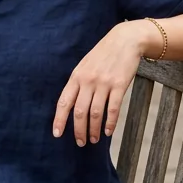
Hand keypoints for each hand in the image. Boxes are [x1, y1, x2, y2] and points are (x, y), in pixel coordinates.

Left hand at [53, 21, 159, 145]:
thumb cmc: (104, 54)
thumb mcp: (85, 65)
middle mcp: (88, 81)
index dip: (59, 120)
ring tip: (94, 140)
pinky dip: (110, 123)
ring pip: (95, 113)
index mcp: (76, 76)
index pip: (64, 102)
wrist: (125, 40)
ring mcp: (104, 83)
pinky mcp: (119, 85)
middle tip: (80, 142)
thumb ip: (78, 83)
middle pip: (79, 111)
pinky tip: (108, 131)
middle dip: (78, 130)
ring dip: (94, 129)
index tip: (57, 134)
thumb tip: (72, 104)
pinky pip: (113, 109)